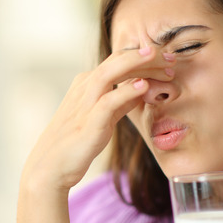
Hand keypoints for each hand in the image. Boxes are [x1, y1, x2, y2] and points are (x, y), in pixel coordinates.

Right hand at [22, 45, 175, 192]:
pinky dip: (127, 91)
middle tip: (171, 57)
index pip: (118, 60)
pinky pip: (108, 101)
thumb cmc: (76, 141)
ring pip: (110, 72)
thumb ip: (121, 102)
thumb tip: (142, 88)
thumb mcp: (103, 116)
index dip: (144, 58)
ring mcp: (85, 103)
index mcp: (87, 83)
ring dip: (136, 63)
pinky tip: (144, 86)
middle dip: (146, 56)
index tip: (168, 60)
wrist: (51, 166)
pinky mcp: (88, 122)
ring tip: (159, 59)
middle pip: (116, 60)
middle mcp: (84, 87)